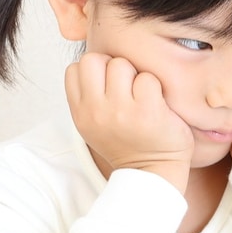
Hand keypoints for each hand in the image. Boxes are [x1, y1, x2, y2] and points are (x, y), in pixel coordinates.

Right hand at [65, 53, 193, 190]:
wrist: (152, 174)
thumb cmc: (127, 142)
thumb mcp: (94, 124)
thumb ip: (89, 96)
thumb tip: (95, 59)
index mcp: (80, 113)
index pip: (75, 69)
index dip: (95, 70)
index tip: (108, 85)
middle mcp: (95, 111)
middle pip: (94, 59)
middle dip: (111, 66)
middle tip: (126, 86)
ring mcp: (120, 111)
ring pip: (121, 63)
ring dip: (134, 75)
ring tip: (141, 96)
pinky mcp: (146, 111)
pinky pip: (147, 78)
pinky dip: (155, 87)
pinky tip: (156, 104)